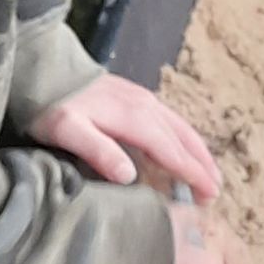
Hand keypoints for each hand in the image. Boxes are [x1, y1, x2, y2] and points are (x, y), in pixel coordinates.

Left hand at [28, 73, 220, 202]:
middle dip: (202, 165)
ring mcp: (144, 100)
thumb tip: (129, 176)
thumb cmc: (54, 104)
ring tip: (210, 174)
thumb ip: (99, 151)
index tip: (209, 193)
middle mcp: (147, 106)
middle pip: (184, 139)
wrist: (47, 70)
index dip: (192, 173)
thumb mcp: (67, 131)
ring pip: (181, 129)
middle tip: (216, 191)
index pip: (172, 150)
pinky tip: (184, 150)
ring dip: (198, 152)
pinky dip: (185, 140)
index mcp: (135, 117)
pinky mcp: (138, 98)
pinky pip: (171, 122)